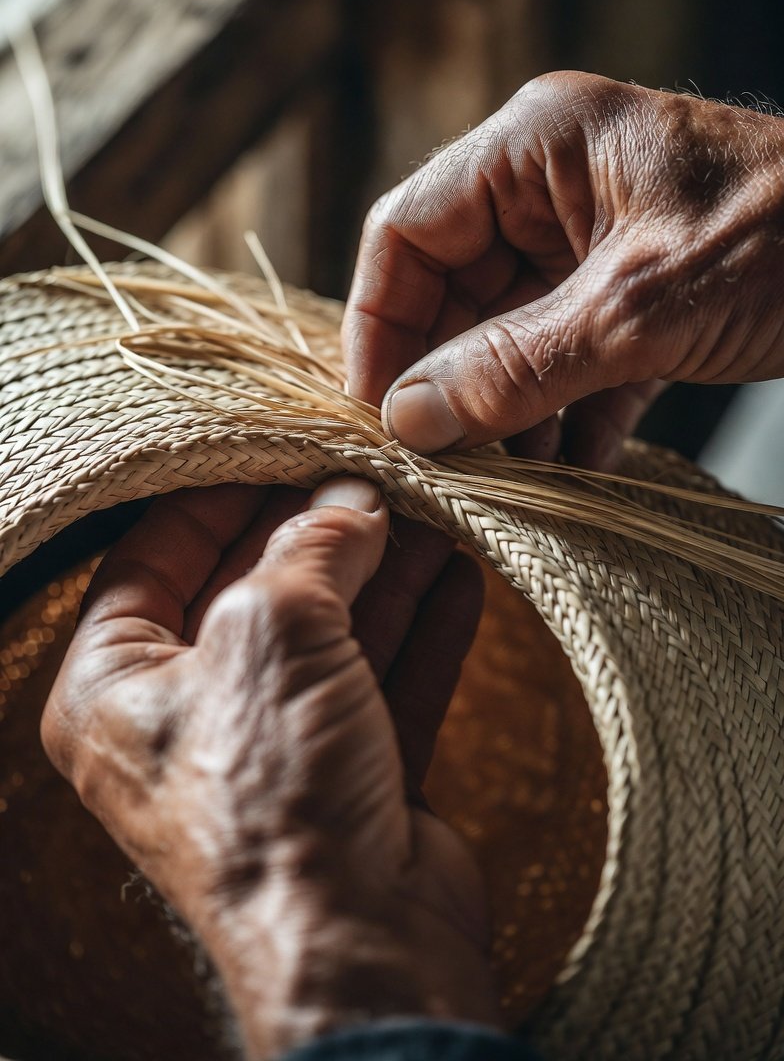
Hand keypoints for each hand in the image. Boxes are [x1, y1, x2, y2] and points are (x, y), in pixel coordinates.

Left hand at [41, 478, 494, 1058]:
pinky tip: (457, 574)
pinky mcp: (347, 770)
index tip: (282, 444)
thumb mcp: (274, 629)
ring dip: (385, 572)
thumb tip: (350, 500)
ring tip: (433, 509)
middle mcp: (187, 715)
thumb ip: (310, 547)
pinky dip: (419, 627)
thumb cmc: (276, 793)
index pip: (153, 555)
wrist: (362, 944)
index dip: (219, 492)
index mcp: (116, 685)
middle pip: (253, 589)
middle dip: (320, 529)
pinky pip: (381, 677)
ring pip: (331, 631)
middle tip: (375, 474)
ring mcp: (272, 744)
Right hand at [344, 72, 783, 469]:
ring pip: (511, 334)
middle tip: (441, 462)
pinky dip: (568, 416)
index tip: (378, 411)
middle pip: (453, 290)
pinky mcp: (638, 296)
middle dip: (447, 380)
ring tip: (501, 481)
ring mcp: (596, 243)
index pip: (407, 231)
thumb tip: (410, 418)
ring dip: (506, 409)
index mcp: (536, 146)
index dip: (380, 323)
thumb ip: (516, 365)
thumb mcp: (638, 309)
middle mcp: (553, 188)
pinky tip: (568, 473)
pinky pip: (573, 359)